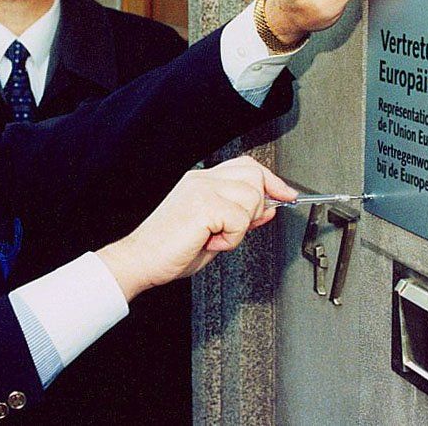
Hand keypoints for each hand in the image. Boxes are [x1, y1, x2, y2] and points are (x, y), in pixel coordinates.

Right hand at [96, 156, 296, 301]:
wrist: (141, 260)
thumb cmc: (170, 249)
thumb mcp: (214, 232)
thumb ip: (240, 217)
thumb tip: (268, 210)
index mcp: (202, 180)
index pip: (246, 166)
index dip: (271, 180)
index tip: (286, 195)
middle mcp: (202, 179)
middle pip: (254, 176)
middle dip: (257, 207)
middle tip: (234, 230)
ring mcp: (202, 189)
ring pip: (251, 198)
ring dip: (241, 226)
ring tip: (216, 238)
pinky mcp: (203, 205)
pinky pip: (239, 220)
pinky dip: (231, 238)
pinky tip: (210, 242)